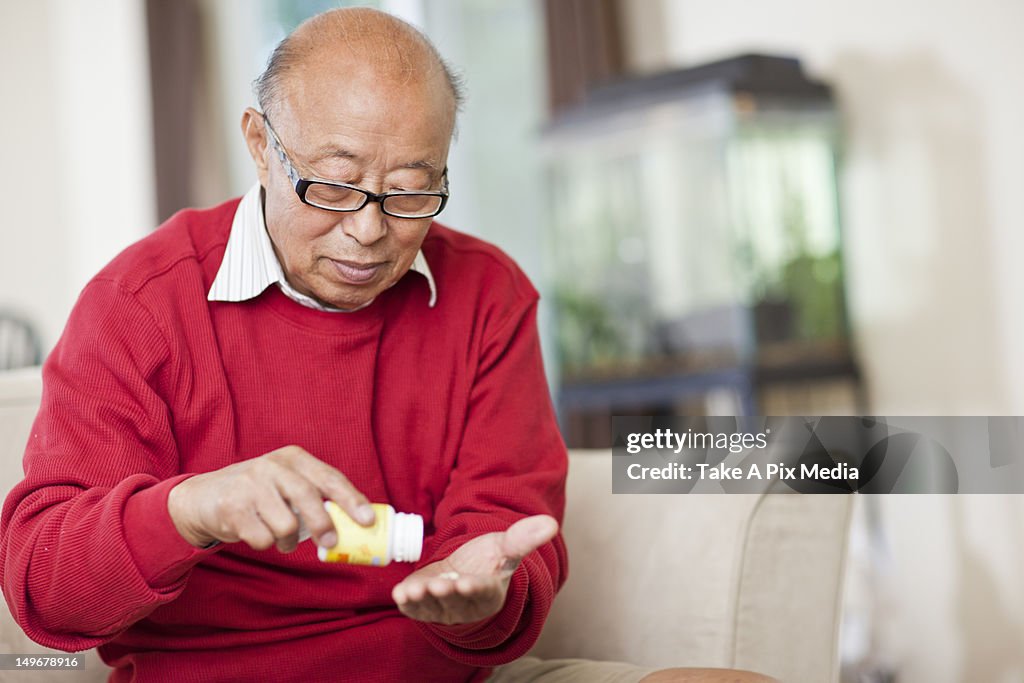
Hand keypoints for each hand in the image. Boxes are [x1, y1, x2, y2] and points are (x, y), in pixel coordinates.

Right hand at [167, 445, 373, 551]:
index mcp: (292, 458)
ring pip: (286, 525)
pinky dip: (264, 543)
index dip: (351, 499)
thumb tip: (354, 524)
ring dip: (286, 541)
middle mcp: (271, 466)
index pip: (329, 477)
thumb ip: (314, 496)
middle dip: (323, 525)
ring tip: (279, 537)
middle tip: (330, 543)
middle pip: (308, 497)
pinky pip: (263, 538)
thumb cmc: (257, 494)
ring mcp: (249, 485)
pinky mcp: (231, 507)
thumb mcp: (285, 484)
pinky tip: (255, 533)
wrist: (201, 498)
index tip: (368, 520)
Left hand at [391, 515, 557, 624]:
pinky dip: (407, 603)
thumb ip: (525, 537)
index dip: (475, 589)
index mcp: (490, 592)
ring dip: (422, 599)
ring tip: (414, 589)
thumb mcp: (505, 546)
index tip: (467, 582)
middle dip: (446, 595)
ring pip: (433, 607)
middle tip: (438, 585)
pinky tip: (400, 592)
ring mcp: (444, 608)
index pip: (483, 592)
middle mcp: (466, 605)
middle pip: (456, 602)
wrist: (464, 569)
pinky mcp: (424, 606)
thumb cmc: (488, 560)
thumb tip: (551, 523)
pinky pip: (415, 609)